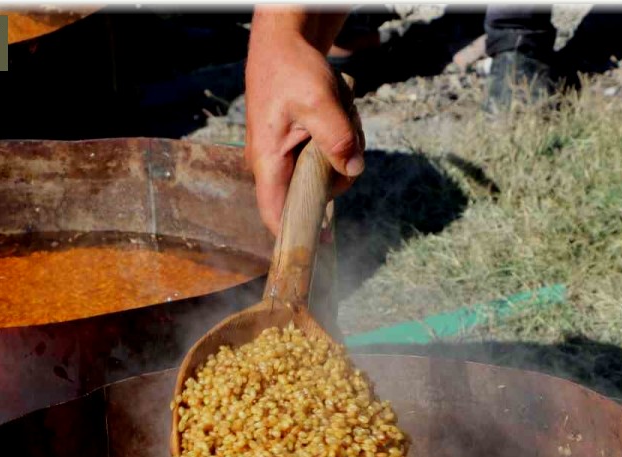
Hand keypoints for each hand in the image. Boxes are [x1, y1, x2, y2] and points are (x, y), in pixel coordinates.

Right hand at [245, 8, 364, 235]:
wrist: (283, 46)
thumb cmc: (292, 71)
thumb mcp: (319, 102)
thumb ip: (336, 139)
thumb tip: (353, 170)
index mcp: (268, 161)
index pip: (275, 215)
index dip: (297, 237)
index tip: (323, 247)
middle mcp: (273, 166)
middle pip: (313, 196)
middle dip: (338, 174)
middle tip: (346, 138)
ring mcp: (286, 159)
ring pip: (325, 177)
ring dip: (343, 153)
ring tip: (340, 118)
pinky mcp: (298, 150)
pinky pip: (327, 161)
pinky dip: (340, 143)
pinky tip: (338, 117)